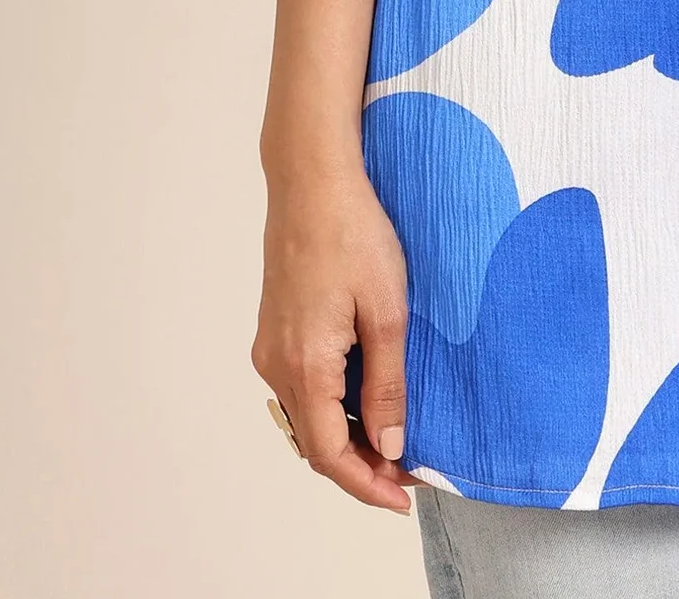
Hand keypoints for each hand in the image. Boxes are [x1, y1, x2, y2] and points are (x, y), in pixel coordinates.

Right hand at [252, 161, 416, 513]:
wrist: (312, 180)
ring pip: (308, 417)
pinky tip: (368, 399)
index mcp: (305, 365)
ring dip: (347, 437)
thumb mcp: (387, 310)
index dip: (366, 485)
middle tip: (407, 475)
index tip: (403, 497)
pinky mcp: (276, 330)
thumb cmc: (353, 232)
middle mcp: (277, 365)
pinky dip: (333, 407)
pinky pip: (302, 388)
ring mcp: (271, 347)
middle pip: (315, 443)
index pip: (331, 454)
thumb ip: (388, 382)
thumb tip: (390, 446)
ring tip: (394, 441)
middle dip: (360, 467)